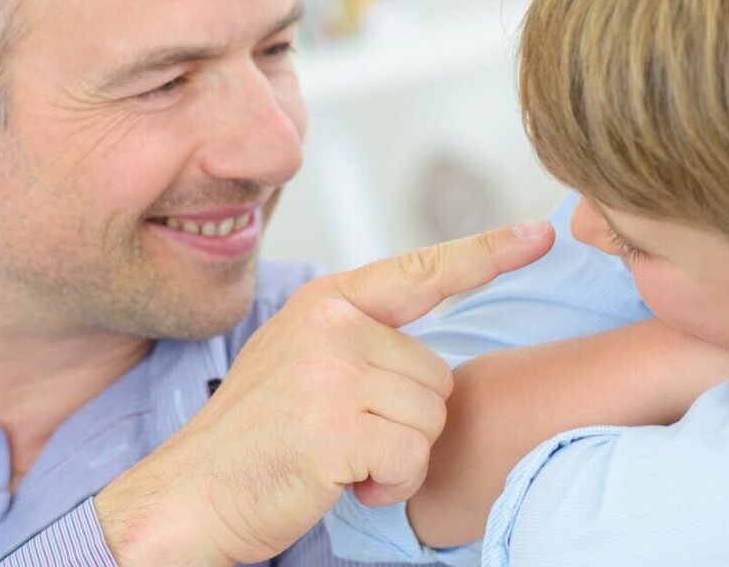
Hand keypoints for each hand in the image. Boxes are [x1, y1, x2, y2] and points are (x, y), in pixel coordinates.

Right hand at [95, 220, 553, 565]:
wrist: (191, 494)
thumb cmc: (254, 436)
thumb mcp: (300, 361)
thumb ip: (358, 341)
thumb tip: (429, 359)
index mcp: (326, 302)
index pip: (421, 270)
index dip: (487, 253)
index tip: (537, 235)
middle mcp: (331, 324)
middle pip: (438, 374)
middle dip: (406, 421)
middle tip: (344, 436)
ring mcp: (332, 372)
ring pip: (431, 418)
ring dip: (398, 456)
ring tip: (338, 457)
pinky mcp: (338, 426)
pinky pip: (412, 457)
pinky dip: (388, 484)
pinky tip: (340, 480)